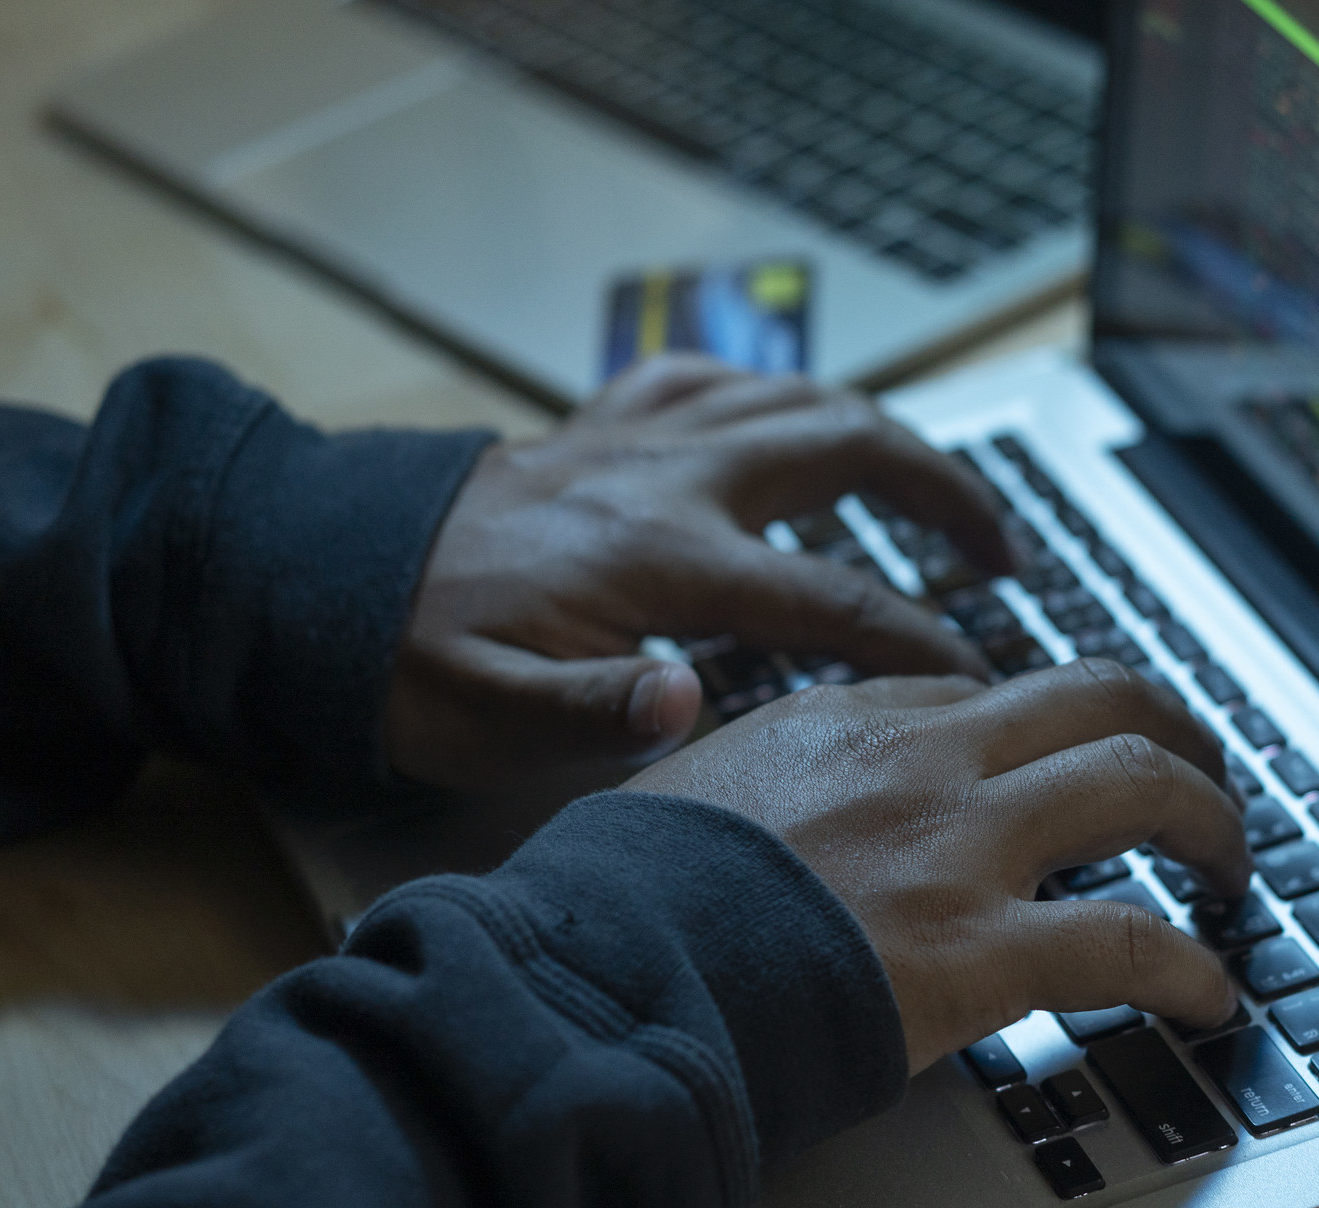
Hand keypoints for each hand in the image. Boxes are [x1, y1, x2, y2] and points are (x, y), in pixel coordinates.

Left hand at [385, 357, 1014, 789]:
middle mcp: (664, 479)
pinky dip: (778, 395)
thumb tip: (693, 701)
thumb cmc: (406, 665)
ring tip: (941, 492)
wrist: (315, 582)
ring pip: (798, 398)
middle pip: (848, 448)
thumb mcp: (491, 717)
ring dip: (886, 437)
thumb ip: (597, 713)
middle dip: (944, 493)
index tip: (983, 674)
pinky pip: (715, 378)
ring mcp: (638, 439)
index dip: (922, 636)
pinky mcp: (602, 425)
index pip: (832, 593)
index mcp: (658, 558)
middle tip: (1003, 552)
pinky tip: (804, 425)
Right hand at [628, 658, 1255, 1072]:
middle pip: (1101, 696)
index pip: (986, 696)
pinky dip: (1188, 968)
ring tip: (1232, 867)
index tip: (1068, 764)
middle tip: (1201, 782)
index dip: (1050, 730)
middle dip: (1175, 733)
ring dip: (1213, 822)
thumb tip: (760, 827)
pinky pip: (1128, 941)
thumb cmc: (622, 906)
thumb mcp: (681, 801)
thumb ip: (751, 796)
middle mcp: (923, 761)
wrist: (605, 972)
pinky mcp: (981, 950)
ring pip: (1141, 782)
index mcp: (847, 722)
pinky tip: (1209, 995)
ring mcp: (961, 847)